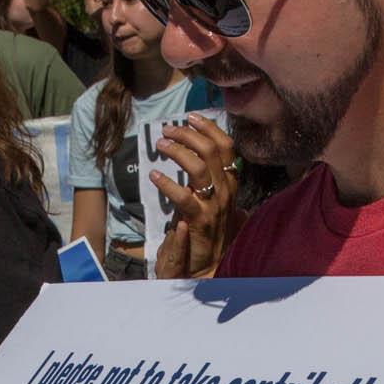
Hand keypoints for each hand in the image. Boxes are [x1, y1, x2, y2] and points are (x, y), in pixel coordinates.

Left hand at [150, 115, 240, 279]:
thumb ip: (201, 177)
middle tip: (167, 129)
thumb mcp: (206, 199)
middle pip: (213, 150)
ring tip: (160, 145)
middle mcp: (226, 191)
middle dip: (188, 134)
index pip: (226, 147)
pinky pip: (183, 196)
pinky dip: (167, 183)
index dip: (209, 128)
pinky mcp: (200, 221)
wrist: (204, 267)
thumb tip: (189, 151)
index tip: (191, 117)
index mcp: (229, 183)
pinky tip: (154, 175)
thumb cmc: (202, 232)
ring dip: (177, 151)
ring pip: (199, 167)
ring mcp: (214, 206)